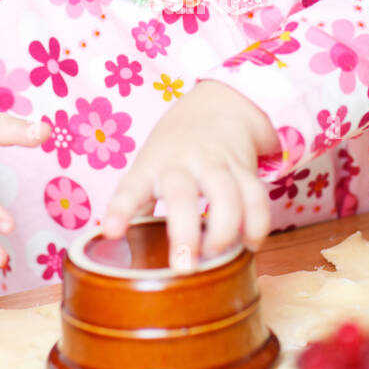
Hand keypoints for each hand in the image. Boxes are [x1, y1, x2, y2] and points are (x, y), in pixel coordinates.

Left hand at [100, 81, 279, 267]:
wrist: (218, 103)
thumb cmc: (174, 148)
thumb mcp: (149, 167)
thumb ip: (139, 204)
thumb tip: (123, 246)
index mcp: (152, 166)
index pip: (131, 187)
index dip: (120, 210)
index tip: (112, 232)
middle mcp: (183, 163)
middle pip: (183, 195)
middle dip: (184, 231)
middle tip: (184, 265)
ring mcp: (216, 164)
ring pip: (227, 195)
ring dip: (224, 230)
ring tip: (217, 255)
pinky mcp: (244, 169)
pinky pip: (255, 197)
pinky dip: (257, 224)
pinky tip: (250, 245)